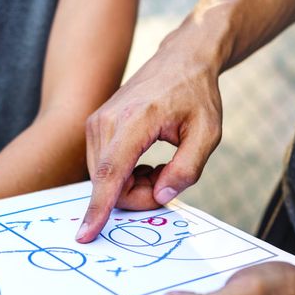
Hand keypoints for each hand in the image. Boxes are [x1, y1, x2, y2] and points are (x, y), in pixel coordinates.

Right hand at [76, 30, 223, 242]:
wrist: (181, 60)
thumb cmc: (197, 95)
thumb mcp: (208, 133)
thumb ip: (187, 169)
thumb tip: (160, 196)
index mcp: (136, 119)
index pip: (111, 172)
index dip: (99, 208)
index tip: (86, 234)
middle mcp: (107, 120)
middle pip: (108, 182)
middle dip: (137, 196)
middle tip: (168, 179)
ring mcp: (96, 122)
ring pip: (103, 178)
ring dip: (132, 186)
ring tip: (159, 166)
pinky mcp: (94, 126)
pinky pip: (102, 167)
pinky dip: (124, 175)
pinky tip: (146, 161)